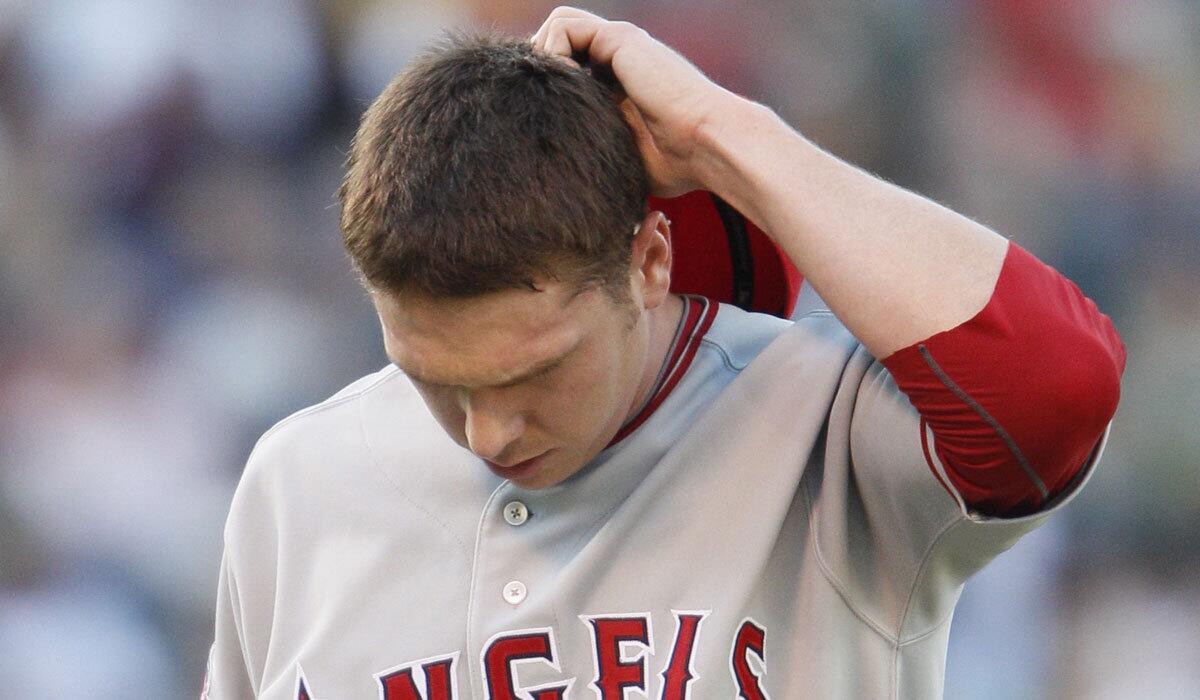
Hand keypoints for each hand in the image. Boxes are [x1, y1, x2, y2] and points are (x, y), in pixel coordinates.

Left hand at [531, 6, 736, 196]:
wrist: (706, 144)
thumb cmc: (679, 162)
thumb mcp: (627, 156)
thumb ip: (601, 146)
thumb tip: (569, 169)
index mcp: (623, 82)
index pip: (571, 64)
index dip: (552, 86)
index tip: (548, 119)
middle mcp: (621, 57)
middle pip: (561, 40)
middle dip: (543, 68)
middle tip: (544, 103)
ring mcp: (620, 44)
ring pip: (559, 26)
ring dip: (545, 57)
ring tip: (555, 94)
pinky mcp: (619, 39)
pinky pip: (564, 28)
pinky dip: (552, 53)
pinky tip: (568, 88)